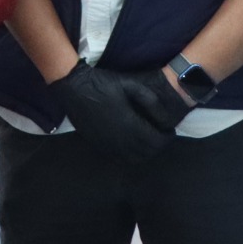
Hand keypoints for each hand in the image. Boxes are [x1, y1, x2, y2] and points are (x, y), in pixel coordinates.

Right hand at [49, 63, 178, 164]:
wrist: (74, 87)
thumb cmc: (103, 84)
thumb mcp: (131, 85)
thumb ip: (151, 101)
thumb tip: (165, 119)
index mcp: (130, 125)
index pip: (157, 142)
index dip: (167, 138)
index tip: (168, 130)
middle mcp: (121, 140)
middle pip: (148, 153)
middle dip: (158, 145)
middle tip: (160, 134)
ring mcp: (108, 145)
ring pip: (135, 159)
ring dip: (145, 152)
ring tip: (147, 140)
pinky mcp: (99, 145)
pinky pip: (120, 158)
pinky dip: (130, 155)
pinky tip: (131, 144)